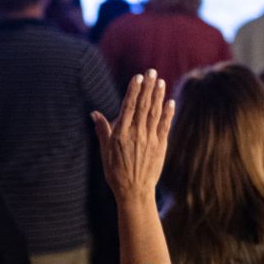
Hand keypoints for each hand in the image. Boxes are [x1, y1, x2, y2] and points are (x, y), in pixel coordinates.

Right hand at [91, 69, 174, 205]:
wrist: (134, 191)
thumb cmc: (116, 172)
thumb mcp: (104, 151)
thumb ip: (102, 130)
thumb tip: (94, 113)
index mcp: (121, 133)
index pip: (128, 106)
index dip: (134, 90)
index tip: (138, 77)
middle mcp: (136, 133)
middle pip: (143, 106)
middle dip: (147, 87)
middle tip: (151, 71)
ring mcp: (150, 139)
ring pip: (154, 113)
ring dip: (157, 96)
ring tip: (160, 81)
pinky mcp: (160, 146)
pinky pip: (164, 126)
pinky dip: (167, 113)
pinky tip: (169, 101)